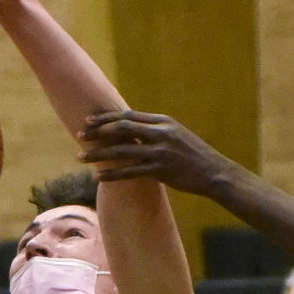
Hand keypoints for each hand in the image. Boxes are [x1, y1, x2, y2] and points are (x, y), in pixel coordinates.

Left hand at [78, 110, 230, 195]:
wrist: (214, 172)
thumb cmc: (194, 156)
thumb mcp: (176, 136)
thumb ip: (156, 132)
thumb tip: (135, 132)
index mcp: (162, 121)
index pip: (127, 116)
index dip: (105, 118)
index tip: (88, 121)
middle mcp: (160, 133)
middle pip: (121, 128)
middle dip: (97, 131)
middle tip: (79, 135)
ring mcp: (160, 151)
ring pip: (122, 150)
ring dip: (99, 154)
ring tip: (81, 157)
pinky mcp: (161, 170)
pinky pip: (131, 172)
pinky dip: (112, 174)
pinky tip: (99, 177)